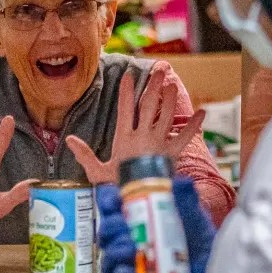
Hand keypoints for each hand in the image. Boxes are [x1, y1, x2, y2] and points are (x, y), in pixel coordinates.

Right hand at [65, 69, 204, 184]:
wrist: (140, 201)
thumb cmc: (118, 188)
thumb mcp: (98, 173)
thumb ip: (85, 155)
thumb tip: (68, 140)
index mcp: (124, 139)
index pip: (125, 110)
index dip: (126, 92)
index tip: (128, 75)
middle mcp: (142, 137)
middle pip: (149, 106)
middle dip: (154, 87)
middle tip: (159, 71)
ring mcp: (159, 144)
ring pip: (166, 116)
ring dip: (170, 99)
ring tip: (173, 85)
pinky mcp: (172, 154)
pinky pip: (185, 136)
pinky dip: (194, 125)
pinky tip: (202, 112)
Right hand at [96, 178, 214, 272]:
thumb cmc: (208, 260)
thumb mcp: (198, 229)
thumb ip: (188, 206)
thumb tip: (181, 181)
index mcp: (143, 230)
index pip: (117, 214)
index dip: (109, 203)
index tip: (111, 196)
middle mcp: (134, 253)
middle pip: (109, 238)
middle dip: (109, 229)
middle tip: (119, 225)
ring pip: (109, 265)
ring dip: (114, 254)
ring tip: (128, 251)